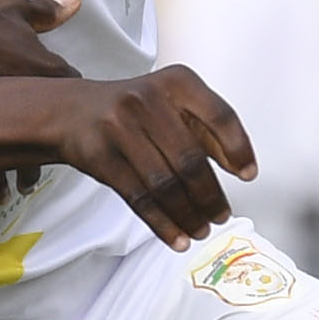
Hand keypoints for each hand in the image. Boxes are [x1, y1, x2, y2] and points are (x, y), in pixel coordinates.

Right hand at [39, 65, 256, 250]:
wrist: (71, 111)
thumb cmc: (130, 110)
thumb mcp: (170, 103)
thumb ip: (205, 128)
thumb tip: (240, 166)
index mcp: (176, 82)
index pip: (220, 116)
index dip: (238, 149)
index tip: (248, 174)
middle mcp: (148, 100)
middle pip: (191, 159)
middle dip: (211, 196)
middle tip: (222, 214)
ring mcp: (121, 127)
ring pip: (165, 184)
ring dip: (189, 214)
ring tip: (201, 228)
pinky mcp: (101, 156)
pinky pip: (140, 198)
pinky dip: (163, 223)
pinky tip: (177, 236)